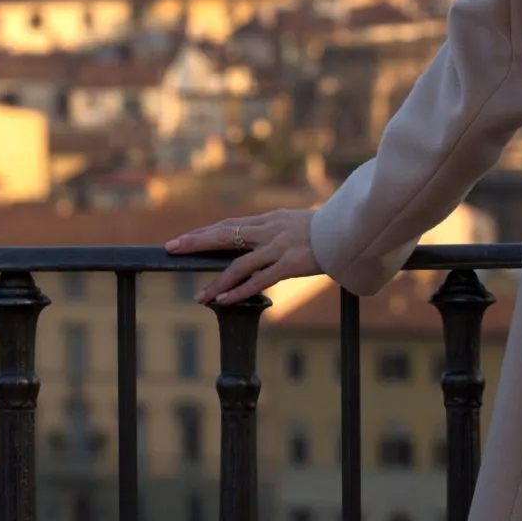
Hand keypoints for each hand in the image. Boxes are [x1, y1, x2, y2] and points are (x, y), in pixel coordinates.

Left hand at [166, 209, 320, 304]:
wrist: (349, 230)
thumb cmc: (325, 230)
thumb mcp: (294, 223)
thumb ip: (274, 231)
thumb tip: (257, 239)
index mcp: (269, 219)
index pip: (229, 225)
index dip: (205, 231)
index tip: (184, 238)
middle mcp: (269, 230)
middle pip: (225, 235)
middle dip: (196, 242)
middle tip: (172, 247)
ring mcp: (278, 247)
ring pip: (239, 265)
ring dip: (217, 282)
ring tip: (200, 297)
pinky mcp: (289, 264)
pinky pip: (260, 280)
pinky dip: (240, 291)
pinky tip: (225, 301)